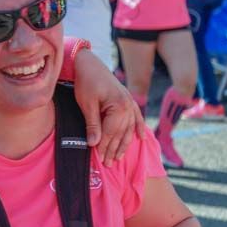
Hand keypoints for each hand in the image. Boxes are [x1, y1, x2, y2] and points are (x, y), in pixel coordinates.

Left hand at [72, 49, 144, 164]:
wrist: (89, 63)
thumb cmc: (85, 82)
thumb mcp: (86, 104)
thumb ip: (92, 124)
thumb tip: (94, 144)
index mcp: (119, 106)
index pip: (111, 132)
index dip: (104, 146)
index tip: (99, 158)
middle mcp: (129, 106)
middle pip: (121, 133)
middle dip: (113, 149)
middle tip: (107, 164)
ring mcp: (130, 103)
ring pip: (129, 129)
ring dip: (124, 144)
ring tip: (118, 157)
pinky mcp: (128, 100)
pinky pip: (136, 117)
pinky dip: (138, 128)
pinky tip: (141, 138)